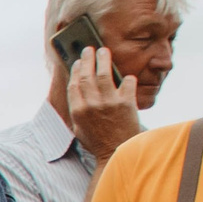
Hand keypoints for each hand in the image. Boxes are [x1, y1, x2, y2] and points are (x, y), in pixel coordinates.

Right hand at [66, 48, 142, 162]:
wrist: (118, 152)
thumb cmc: (98, 141)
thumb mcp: (79, 127)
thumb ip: (78, 108)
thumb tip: (78, 88)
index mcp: (78, 111)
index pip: (74, 84)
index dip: (76, 70)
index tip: (77, 62)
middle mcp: (92, 104)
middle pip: (87, 75)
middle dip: (87, 59)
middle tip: (89, 49)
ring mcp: (109, 103)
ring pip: (105, 73)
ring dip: (104, 59)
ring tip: (104, 51)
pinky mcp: (126, 103)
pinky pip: (127, 83)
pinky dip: (128, 78)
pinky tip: (127, 78)